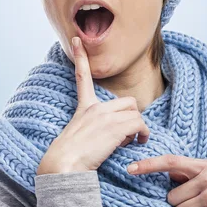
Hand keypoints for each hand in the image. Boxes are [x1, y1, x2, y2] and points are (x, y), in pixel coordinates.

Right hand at [36, 37, 149, 174]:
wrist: (64, 165)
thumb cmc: (69, 158)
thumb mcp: (78, 137)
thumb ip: (95, 129)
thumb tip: (118, 135)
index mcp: (84, 108)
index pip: (82, 76)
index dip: (80, 57)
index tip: (77, 40)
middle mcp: (94, 108)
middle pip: (128, 102)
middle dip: (132, 117)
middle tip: (126, 136)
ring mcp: (104, 116)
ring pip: (136, 114)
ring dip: (137, 129)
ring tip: (127, 143)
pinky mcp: (115, 126)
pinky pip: (140, 125)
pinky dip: (142, 135)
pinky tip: (137, 144)